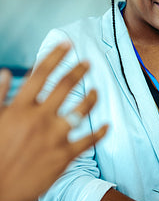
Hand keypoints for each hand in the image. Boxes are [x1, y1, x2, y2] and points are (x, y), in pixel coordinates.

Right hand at [0, 43, 107, 200]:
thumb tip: (5, 73)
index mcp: (19, 108)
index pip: (40, 74)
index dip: (55, 56)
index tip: (66, 44)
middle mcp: (40, 118)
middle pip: (65, 86)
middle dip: (79, 70)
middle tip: (88, 62)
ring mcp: (55, 137)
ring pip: (81, 109)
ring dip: (92, 97)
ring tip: (96, 90)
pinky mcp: (65, 156)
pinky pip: (89, 140)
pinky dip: (100, 132)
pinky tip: (107, 125)